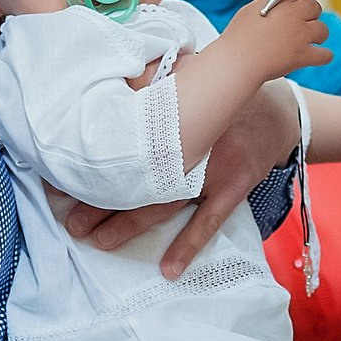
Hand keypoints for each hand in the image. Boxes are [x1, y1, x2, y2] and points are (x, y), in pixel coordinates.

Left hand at [61, 82, 301, 278]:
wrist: (279, 110)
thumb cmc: (222, 92)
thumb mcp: (189, 72)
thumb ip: (153, 75)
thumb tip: (111, 76)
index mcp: (175, 114)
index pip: (125, 137)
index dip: (93, 158)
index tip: (61, 175)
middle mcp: (191, 142)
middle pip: (139, 176)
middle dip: (101, 201)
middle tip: (70, 221)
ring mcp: (213, 169)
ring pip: (165, 202)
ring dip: (130, 224)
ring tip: (98, 241)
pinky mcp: (233, 187)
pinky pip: (209, 221)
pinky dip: (189, 245)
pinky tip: (168, 269)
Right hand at [212, 0, 333, 81]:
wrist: (237, 62)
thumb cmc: (238, 37)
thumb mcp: (250, 10)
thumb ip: (270, 2)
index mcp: (280, 2)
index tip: (297, 6)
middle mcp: (294, 16)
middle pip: (316, 7)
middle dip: (311, 15)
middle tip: (301, 25)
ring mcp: (300, 36)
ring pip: (323, 30)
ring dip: (317, 35)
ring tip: (305, 42)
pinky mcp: (303, 56)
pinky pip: (326, 55)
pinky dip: (323, 56)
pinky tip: (316, 56)